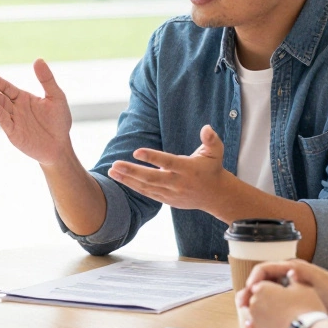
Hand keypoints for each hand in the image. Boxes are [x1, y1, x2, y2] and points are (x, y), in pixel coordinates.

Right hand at [0, 60, 74, 167]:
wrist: (60, 146)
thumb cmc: (59, 121)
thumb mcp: (56, 97)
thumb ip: (46, 79)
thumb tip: (38, 59)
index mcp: (24, 98)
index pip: (7, 87)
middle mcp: (16, 108)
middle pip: (0, 96)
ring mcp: (13, 120)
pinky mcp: (13, 132)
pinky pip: (3, 119)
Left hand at [106, 125, 232, 211]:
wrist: (215, 195)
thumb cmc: (212, 169)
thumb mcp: (216, 152)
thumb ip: (211, 139)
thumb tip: (207, 128)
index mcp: (188, 169)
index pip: (168, 162)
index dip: (152, 158)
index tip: (136, 152)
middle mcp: (177, 182)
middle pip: (151, 178)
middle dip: (132, 171)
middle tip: (114, 165)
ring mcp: (171, 193)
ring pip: (146, 187)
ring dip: (127, 179)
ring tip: (111, 171)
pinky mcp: (167, 199)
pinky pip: (147, 193)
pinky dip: (134, 187)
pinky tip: (121, 179)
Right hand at [238, 260, 327, 326]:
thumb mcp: (316, 279)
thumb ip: (300, 271)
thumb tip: (284, 269)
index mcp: (291, 270)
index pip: (263, 271)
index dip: (253, 280)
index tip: (249, 291)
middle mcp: (287, 282)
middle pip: (260, 287)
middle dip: (248, 296)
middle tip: (242, 307)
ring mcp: (289, 297)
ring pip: (264, 302)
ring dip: (254, 309)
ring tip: (249, 321)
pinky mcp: (292, 312)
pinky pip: (272, 314)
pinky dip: (264, 320)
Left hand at [244, 278, 326, 327]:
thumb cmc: (307, 309)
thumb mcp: (304, 288)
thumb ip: (294, 279)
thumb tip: (290, 273)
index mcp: (262, 289)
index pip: (260, 286)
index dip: (270, 289)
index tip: (278, 293)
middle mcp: (254, 305)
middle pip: (256, 302)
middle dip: (265, 304)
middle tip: (280, 308)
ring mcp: (255, 324)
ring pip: (257, 319)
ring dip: (265, 318)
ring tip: (281, 321)